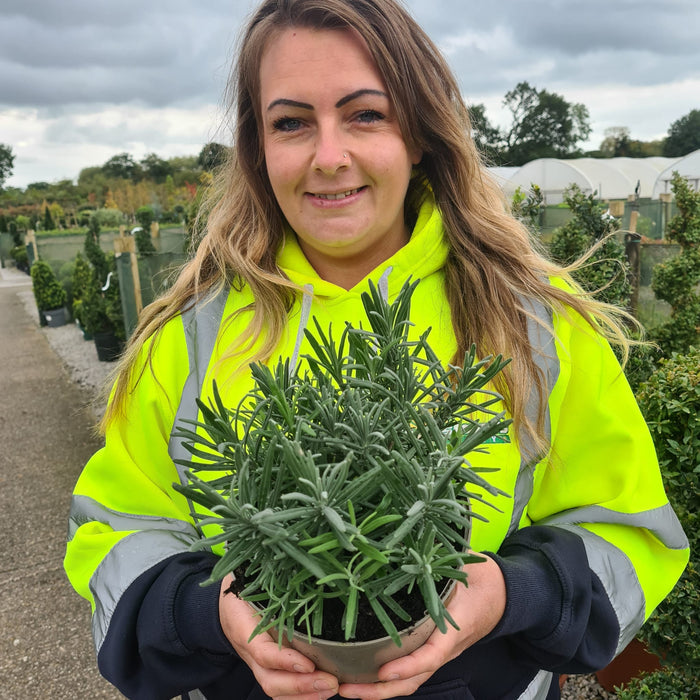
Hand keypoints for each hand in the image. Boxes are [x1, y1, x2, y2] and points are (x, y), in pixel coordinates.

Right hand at [219, 576, 338, 699]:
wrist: (222, 606)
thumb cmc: (240, 589)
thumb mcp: (248, 580)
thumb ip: (268, 576)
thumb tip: (294, 561)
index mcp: (245, 628)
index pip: (264, 653)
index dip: (284, 660)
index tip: (308, 663)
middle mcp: (251, 652)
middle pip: (272, 681)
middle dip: (301, 686)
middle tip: (331, 681)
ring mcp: (258, 664)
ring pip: (276, 690)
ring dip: (304, 696)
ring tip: (331, 689)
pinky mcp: (268, 669)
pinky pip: (281, 690)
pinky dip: (301, 696)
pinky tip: (322, 692)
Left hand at [338, 555, 505, 699]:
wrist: (502, 594)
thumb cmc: (480, 580)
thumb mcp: (462, 567)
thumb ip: (438, 559)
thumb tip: (407, 541)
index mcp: (453, 629)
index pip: (431, 655)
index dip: (407, 666)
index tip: (383, 671)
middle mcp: (444, 648)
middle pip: (413, 680)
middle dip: (380, 691)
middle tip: (347, 689)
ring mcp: (437, 652)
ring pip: (409, 681)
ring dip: (378, 690)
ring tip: (347, 688)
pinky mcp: (430, 649)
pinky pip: (409, 670)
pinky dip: (386, 678)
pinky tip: (361, 675)